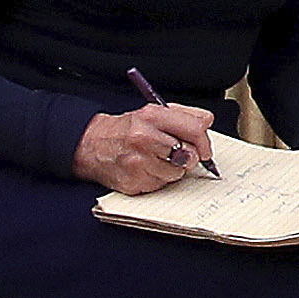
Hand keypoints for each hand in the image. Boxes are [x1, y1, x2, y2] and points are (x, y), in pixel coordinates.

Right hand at [74, 102, 222, 195]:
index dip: (204, 141)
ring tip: (157, 160)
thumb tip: (207, 122)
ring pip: (177, 173)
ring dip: (173, 170)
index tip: (205, 149)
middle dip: (189, 157)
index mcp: (152, 117)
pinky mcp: (133, 183)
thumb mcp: (153, 112)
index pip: (194, 129)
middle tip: (178, 154)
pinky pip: (161, 185)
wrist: (91, 145)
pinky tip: (146, 169)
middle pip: (189, 155)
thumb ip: (184, 115)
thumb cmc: (125, 129)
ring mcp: (137, 163)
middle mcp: (144, 138)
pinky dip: (158, 179)